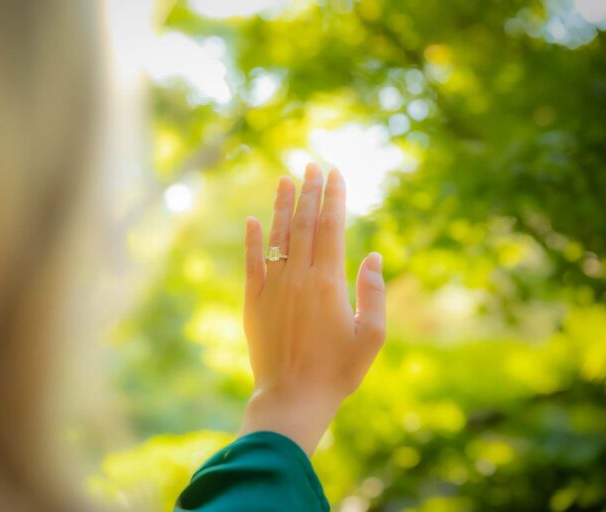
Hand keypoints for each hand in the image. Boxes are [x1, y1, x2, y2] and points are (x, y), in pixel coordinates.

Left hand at [238, 163, 385, 455]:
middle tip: (312, 165)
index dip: (333, 197)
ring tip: (285, 179)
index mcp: (329, 283)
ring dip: (282, 206)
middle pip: (304, 224)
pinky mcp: (252, 302)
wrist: (292, 397)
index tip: (335, 173)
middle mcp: (298, 278)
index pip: (331, 227)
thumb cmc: (337, 372)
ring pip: (278, 236)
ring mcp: (272, 288)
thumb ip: (374, 293)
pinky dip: (252, 240)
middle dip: (309, 191)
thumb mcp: (371, 337)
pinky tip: (253, 219)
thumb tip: (371, 255)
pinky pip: (252, 263)